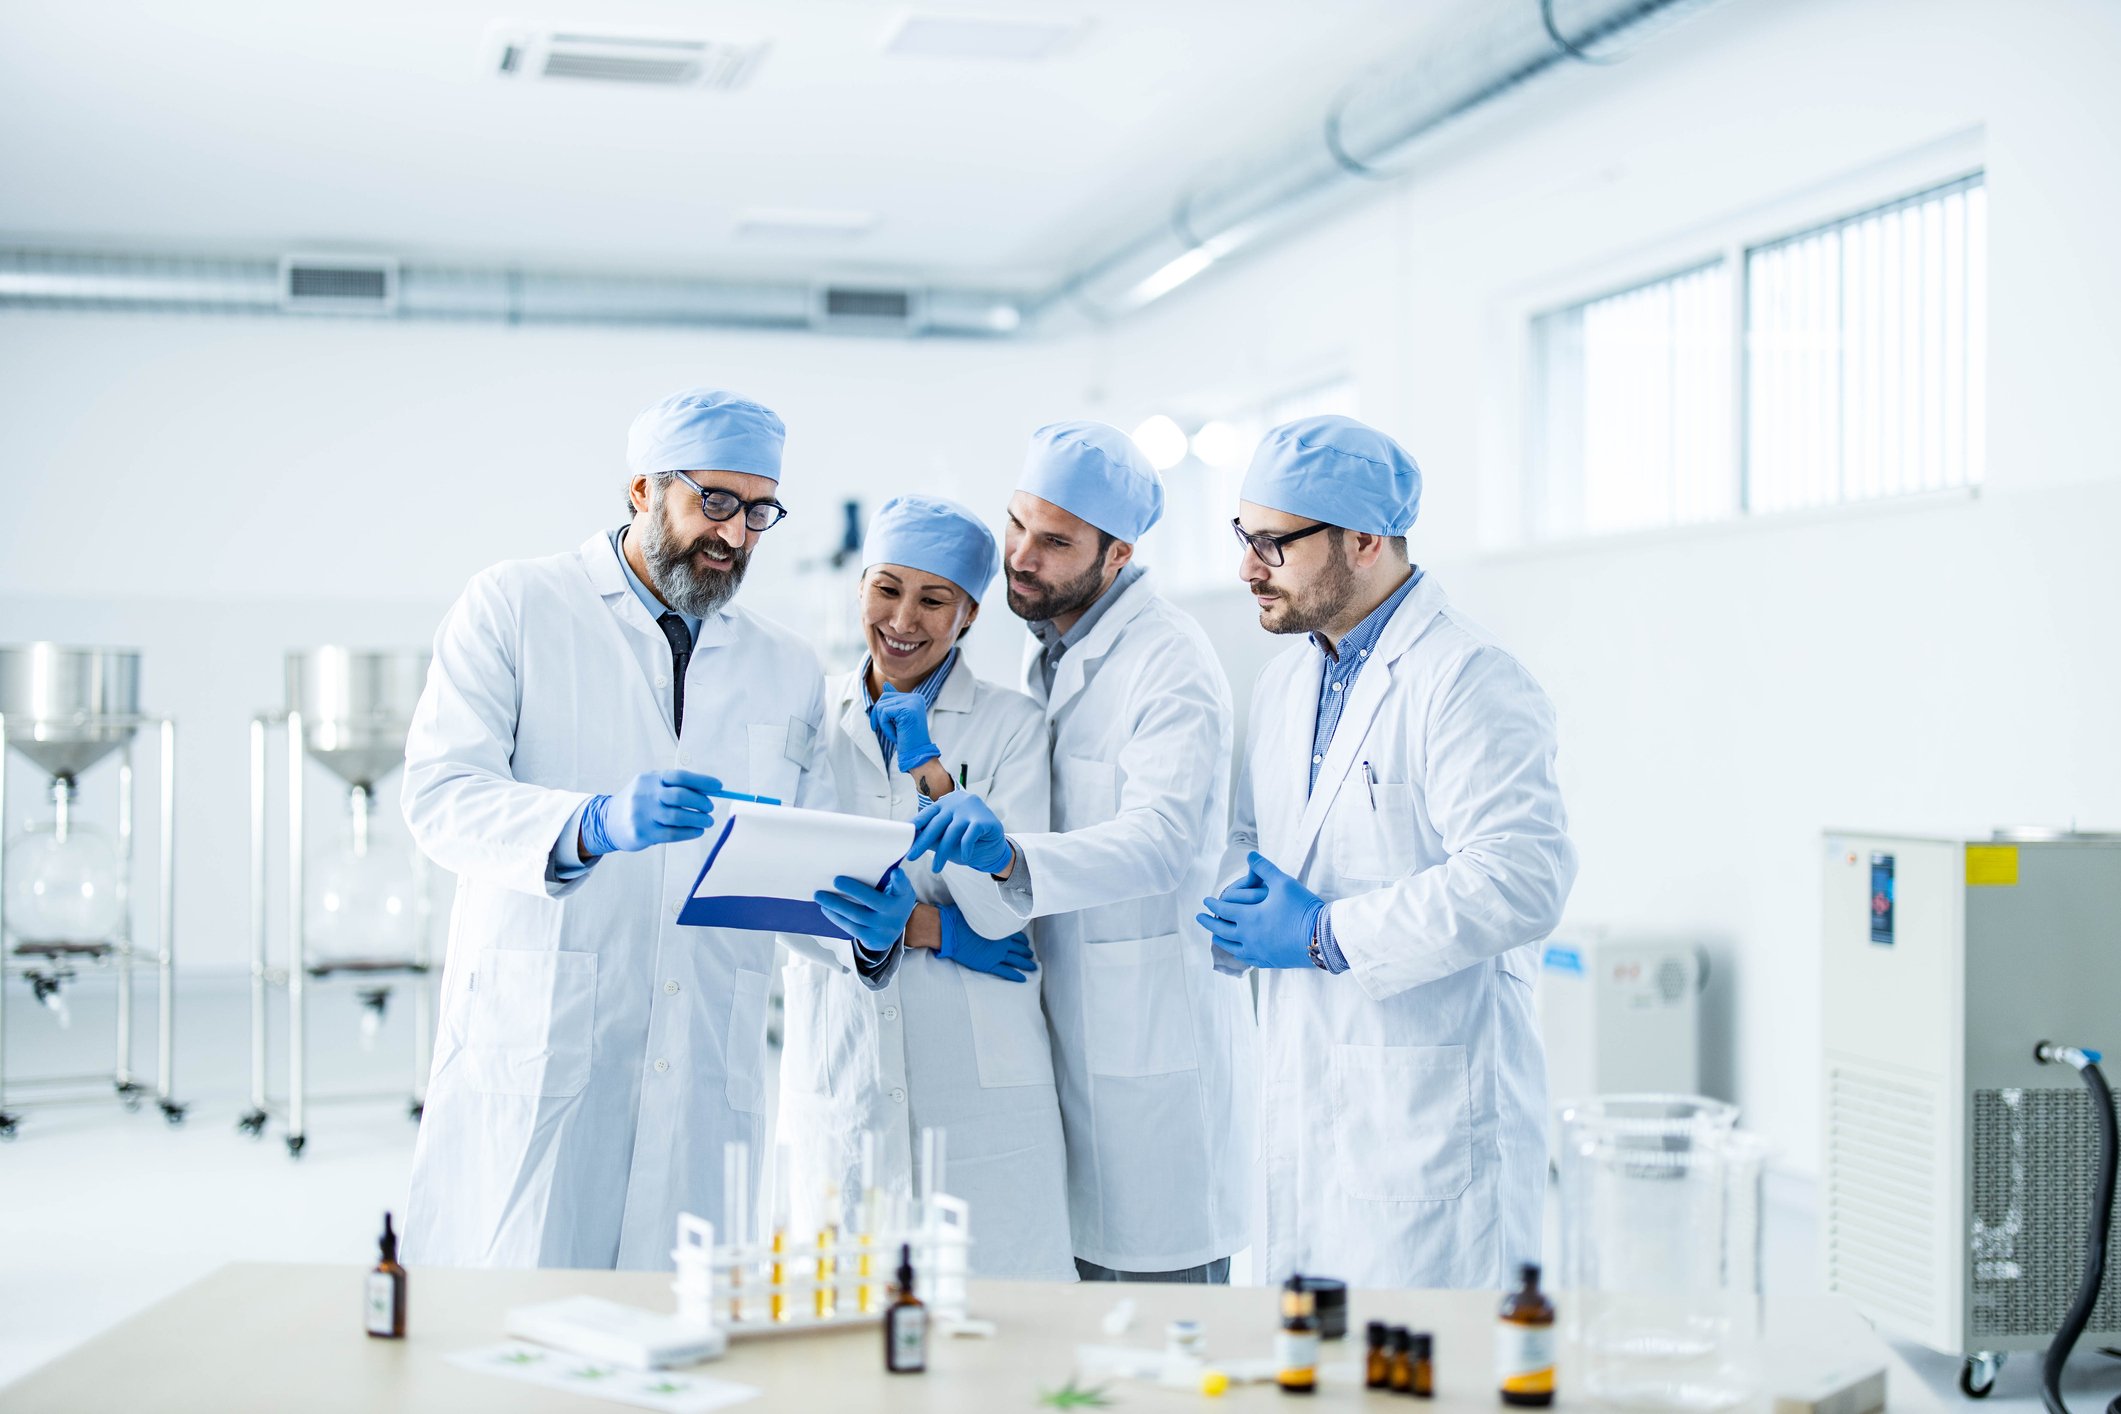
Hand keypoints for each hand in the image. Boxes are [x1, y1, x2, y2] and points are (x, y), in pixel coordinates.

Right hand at [582, 771, 721, 855]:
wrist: (608, 821)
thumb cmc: (639, 802)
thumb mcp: (652, 786)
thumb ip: (676, 786)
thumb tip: (708, 790)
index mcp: (651, 779)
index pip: (680, 776)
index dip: (702, 781)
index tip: (718, 787)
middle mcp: (646, 794)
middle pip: (680, 796)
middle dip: (701, 802)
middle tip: (710, 808)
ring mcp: (642, 814)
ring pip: (678, 817)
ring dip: (698, 820)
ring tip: (707, 821)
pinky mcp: (642, 833)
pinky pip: (672, 833)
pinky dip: (689, 832)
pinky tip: (697, 831)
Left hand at [815, 868, 918, 953]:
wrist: (894, 929)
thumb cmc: (891, 900)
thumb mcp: (897, 889)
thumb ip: (889, 879)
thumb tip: (867, 864)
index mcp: (902, 896)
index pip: (902, 886)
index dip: (899, 880)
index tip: (895, 872)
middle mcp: (895, 913)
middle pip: (873, 901)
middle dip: (853, 890)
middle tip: (836, 880)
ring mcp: (883, 928)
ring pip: (857, 916)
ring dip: (836, 905)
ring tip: (820, 896)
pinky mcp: (872, 939)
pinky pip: (851, 928)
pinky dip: (837, 918)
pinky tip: (826, 909)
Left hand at [868, 688, 941, 773]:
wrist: (918, 755)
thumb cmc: (907, 739)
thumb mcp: (899, 718)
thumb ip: (894, 702)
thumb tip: (885, 684)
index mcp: (915, 697)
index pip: (888, 695)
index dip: (881, 712)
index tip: (888, 726)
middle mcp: (916, 697)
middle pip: (883, 698)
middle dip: (879, 716)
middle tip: (890, 732)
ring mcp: (913, 702)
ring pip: (882, 706)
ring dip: (883, 724)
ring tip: (896, 734)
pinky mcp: (908, 710)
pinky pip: (884, 713)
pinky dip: (885, 727)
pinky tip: (896, 735)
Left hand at [906, 791, 1012, 875]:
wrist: (993, 847)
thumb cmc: (966, 840)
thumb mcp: (946, 838)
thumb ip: (931, 836)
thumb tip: (910, 841)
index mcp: (945, 804)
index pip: (927, 813)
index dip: (915, 824)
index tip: (904, 835)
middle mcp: (957, 803)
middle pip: (937, 824)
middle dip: (923, 842)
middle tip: (912, 857)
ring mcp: (971, 809)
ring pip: (952, 832)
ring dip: (943, 853)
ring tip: (936, 868)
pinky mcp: (984, 820)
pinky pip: (969, 836)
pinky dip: (965, 849)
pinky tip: (964, 858)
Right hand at [935, 903, 1036, 982]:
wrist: (951, 931)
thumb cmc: (960, 919)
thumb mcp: (976, 910)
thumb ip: (985, 912)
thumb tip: (987, 904)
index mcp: (1000, 928)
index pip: (1016, 935)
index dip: (1022, 940)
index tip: (1025, 942)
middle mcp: (1002, 942)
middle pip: (1019, 948)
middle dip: (1026, 952)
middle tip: (1030, 955)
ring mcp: (997, 954)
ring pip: (1016, 960)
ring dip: (1026, 964)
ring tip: (1032, 967)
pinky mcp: (989, 964)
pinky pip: (1006, 971)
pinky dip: (1015, 975)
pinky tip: (1023, 979)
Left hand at [1195, 851, 1325, 969]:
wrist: (1322, 936)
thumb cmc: (1302, 907)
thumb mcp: (1283, 882)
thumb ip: (1264, 868)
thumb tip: (1250, 854)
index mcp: (1249, 918)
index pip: (1224, 910)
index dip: (1213, 904)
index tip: (1205, 901)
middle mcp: (1249, 937)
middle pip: (1222, 930)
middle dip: (1209, 923)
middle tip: (1199, 919)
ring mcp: (1258, 952)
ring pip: (1232, 947)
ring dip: (1221, 940)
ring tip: (1215, 936)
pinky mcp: (1269, 962)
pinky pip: (1247, 959)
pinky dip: (1237, 954)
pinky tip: (1238, 952)